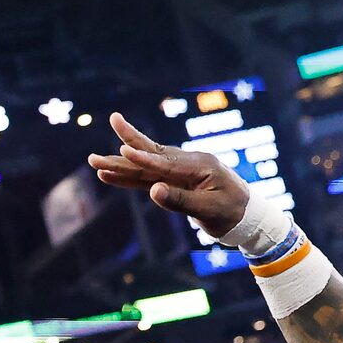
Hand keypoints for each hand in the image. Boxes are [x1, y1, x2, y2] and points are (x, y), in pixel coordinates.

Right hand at [88, 112, 251, 237]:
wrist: (248, 217)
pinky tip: (111, 174)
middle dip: (127, 146)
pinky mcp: (175, 180)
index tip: (122, 151)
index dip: (143, 159)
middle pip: (152, 154)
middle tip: (109, 125)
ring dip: (121, 164)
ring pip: (146, 166)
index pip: (166, 163)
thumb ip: (181, 201)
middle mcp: (188, 163)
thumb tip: (153, 191)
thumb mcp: (210, 210)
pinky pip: (149, 177)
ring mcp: (181, 170)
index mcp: (200, 166)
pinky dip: (130, 177)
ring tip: (94, 160)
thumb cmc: (233, 214)